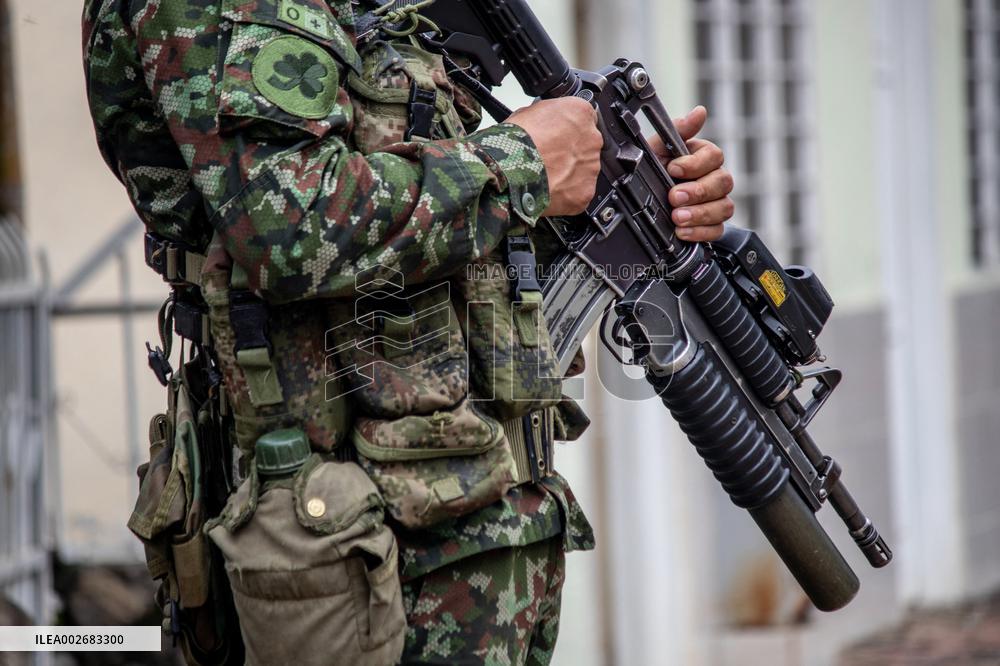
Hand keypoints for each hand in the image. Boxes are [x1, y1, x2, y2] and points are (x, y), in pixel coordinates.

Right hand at [507, 97, 602, 216]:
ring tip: (545, 175)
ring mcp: (591, 167)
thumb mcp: (528, 112)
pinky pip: (579, 192)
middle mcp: (591, 139)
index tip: (558, 137)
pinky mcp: (586, 192)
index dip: (567, 130)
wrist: (510, 171)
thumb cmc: (515, 142)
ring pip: (584, 170)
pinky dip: (566, 193)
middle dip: (569, 152)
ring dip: (569, 173)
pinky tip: (549, 189)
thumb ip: (547, 116)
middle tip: (549, 158)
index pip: (583, 119)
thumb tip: (544, 122)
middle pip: (586, 146)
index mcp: (580, 113)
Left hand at [649, 106, 734, 241]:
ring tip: (677, 217)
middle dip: (697, 191)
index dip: (694, 164)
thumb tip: (699, 112)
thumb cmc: (653, 170)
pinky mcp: (711, 225)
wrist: (641, 201)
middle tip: (674, 196)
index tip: (673, 169)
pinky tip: (682, 232)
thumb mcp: (657, 149)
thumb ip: (678, 131)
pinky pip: (717, 230)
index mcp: (703, 157)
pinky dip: (700, 232)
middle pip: (723, 182)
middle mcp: (714, 179)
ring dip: (700, 214)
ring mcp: (715, 203)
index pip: (714, 156)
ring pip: (724, 208)